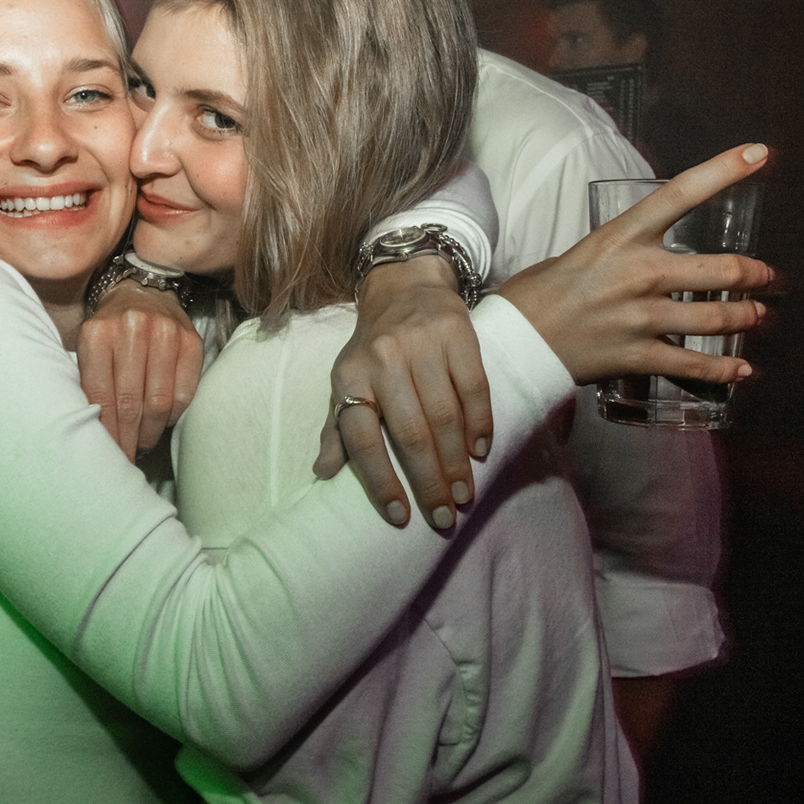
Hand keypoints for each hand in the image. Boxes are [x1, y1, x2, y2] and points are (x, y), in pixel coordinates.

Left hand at [77, 281, 203, 458]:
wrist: (141, 292)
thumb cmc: (110, 330)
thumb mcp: (88, 347)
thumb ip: (89, 382)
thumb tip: (95, 433)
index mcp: (98, 333)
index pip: (102, 396)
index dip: (107, 432)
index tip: (108, 454)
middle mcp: (132, 329)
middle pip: (131, 403)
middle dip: (128, 439)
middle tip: (126, 457)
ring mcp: (165, 333)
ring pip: (159, 401)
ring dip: (150, 432)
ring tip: (142, 443)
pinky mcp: (191, 340)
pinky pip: (184, 392)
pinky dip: (173, 415)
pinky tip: (162, 422)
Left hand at [313, 255, 492, 531]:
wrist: (405, 286)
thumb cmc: (373, 349)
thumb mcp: (346, 382)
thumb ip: (337, 428)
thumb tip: (322, 472)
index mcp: (351, 377)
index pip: (362, 438)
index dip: (380, 481)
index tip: (399, 516)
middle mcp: (384, 360)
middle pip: (410, 433)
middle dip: (428, 481)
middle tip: (443, 516)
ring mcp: (422, 345)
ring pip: (444, 415)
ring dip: (457, 461)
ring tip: (465, 494)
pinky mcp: (457, 333)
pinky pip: (474, 387)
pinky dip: (480, 423)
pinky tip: (481, 451)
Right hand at [503, 143, 776, 385]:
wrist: (512, 343)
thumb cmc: (536, 295)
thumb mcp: (580, 254)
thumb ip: (621, 253)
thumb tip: (646, 260)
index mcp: (621, 238)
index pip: (681, 194)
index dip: (725, 170)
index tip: (759, 153)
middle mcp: (640, 274)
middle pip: (722, 270)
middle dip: (756, 274)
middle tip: (766, 277)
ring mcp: (642, 317)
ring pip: (718, 317)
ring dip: (747, 317)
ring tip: (758, 316)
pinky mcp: (638, 356)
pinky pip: (694, 365)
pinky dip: (724, 370)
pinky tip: (742, 369)